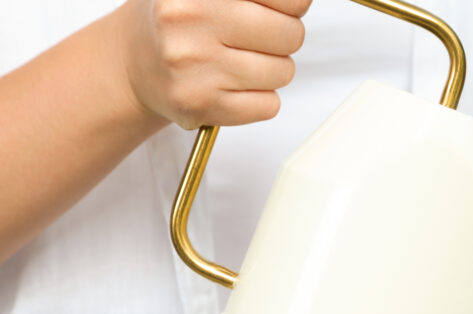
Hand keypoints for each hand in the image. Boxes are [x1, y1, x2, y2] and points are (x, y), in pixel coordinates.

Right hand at [119, 0, 310, 128]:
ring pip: (283, 72)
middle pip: (290, 34)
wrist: (130, 64)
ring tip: (240, 60)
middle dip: (285, 36)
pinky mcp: (199, 104)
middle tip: (259, 36)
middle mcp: (188, 21)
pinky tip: (233, 85)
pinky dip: (260, 99)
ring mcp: (192, 66)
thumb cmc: (178, 21)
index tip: (281, 9)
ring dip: (273, 69)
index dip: (292, 5)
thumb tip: (304, 2)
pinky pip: (269, 105)